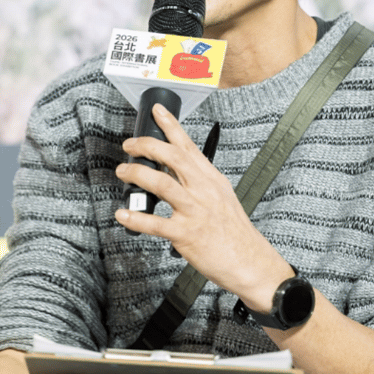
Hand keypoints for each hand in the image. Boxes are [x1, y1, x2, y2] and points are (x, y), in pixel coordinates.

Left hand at [114, 103, 292, 309]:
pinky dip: (135, 218)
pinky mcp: (186, 234)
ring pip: (161, 184)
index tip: (157, 111)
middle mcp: (203, 191)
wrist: (252, 262)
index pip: (189, 146)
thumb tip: (175, 170)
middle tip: (129, 145)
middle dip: (147, 146)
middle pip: (173, 157)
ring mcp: (195, 211)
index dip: (171, 126)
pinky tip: (122, 215)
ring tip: (122, 172)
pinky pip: (155, 223)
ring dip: (136, 175)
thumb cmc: (234, 232)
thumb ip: (198, 181)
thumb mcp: (221, 196)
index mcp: (211, 179)